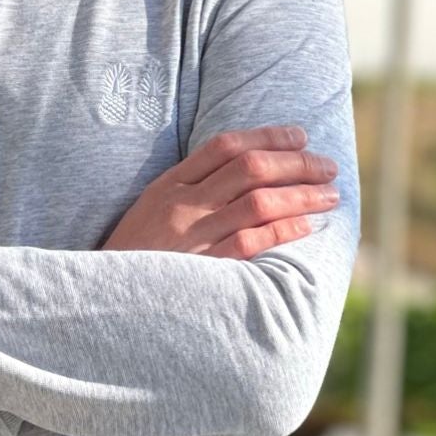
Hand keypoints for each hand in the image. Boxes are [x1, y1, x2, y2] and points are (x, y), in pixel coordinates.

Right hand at [99, 125, 338, 258]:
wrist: (106, 300)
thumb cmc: (134, 256)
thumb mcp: (151, 210)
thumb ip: (189, 189)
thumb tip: (244, 172)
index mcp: (169, 185)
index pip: (225, 146)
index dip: (268, 136)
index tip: (300, 136)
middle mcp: (182, 205)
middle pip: (250, 168)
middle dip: (297, 163)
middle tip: (327, 166)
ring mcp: (193, 236)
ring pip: (258, 202)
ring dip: (301, 195)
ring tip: (329, 195)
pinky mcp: (203, 269)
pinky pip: (251, 242)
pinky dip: (283, 230)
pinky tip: (307, 226)